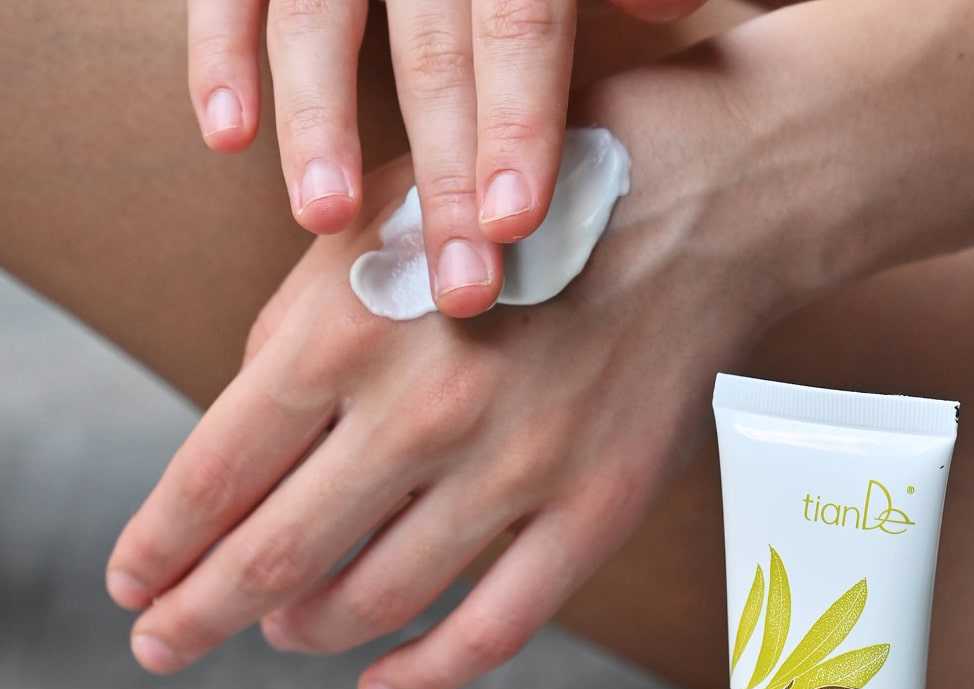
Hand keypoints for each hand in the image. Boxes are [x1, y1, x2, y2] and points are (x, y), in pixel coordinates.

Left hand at [114, 54, 815, 688]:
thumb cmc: (524, 204)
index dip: (160, 545)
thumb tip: (244, 438)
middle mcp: (423, 411)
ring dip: (305, 630)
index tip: (132, 584)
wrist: (697, 200)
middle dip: (198, 615)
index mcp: (348, 328)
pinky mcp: (591, 512)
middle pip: (276, 556)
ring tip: (280, 632)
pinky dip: (423, 672)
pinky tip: (381, 684)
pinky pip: (494, 628)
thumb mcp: (379, 220)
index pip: (216, 473)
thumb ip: (295, 325)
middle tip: (162, 644)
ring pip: (377, 599)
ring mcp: (516, 471)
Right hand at [186, 0, 704, 316]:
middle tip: (459, 289)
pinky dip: (218, 54)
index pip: (523, 24)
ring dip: (319, 119)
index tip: (517, 225)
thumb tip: (669, 10)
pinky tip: (227, 138)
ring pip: (318, 17)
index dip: (517, 121)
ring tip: (327, 218)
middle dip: (443, 173)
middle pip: (433, 49)